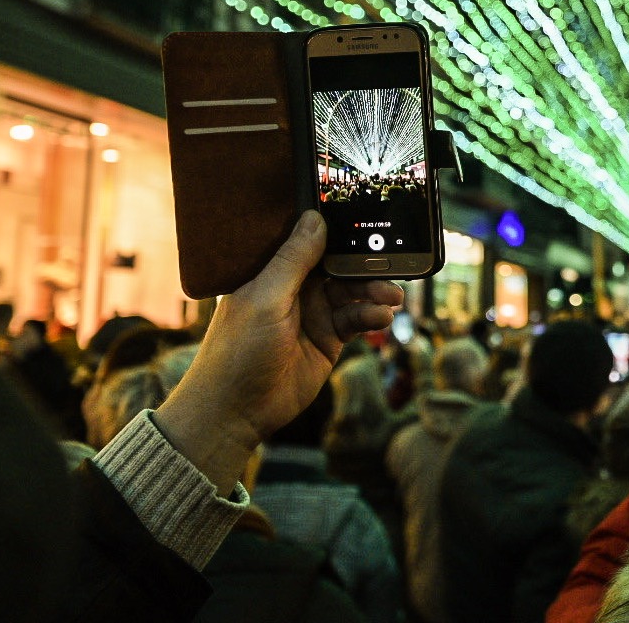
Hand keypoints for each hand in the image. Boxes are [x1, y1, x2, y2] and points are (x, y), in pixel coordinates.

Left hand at [157, 211, 402, 492]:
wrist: (237, 411)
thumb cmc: (238, 350)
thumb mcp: (266, 298)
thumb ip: (294, 260)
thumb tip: (315, 218)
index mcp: (273, 271)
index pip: (310, 241)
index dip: (337, 231)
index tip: (366, 221)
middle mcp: (295, 289)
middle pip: (338, 265)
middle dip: (364, 264)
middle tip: (390, 265)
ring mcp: (313, 314)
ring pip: (352, 292)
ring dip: (373, 292)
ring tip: (391, 297)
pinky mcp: (328, 339)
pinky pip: (356, 320)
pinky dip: (371, 316)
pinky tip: (380, 317)